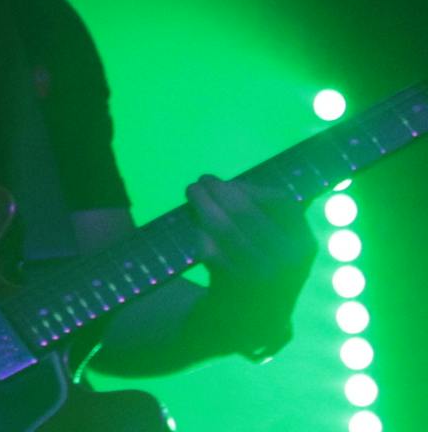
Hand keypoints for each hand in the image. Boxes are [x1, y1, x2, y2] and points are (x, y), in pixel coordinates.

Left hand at [187, 173, 313, 349]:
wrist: (250, 323)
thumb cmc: (263, 270)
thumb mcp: (283, 247)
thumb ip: (276, 215)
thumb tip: (266, 172)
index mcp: (304, 246)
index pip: (282, 201)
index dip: (253, 188)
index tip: (235, 183)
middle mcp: (286, 261)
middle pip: (244, 209)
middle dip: (219, 189)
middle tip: (203, 180)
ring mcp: (258, 274)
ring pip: (222, 224)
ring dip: (201, 202)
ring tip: (192, 191)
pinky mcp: (229, 284)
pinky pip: (207, 245)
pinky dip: (197, 230)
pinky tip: (194, 224)